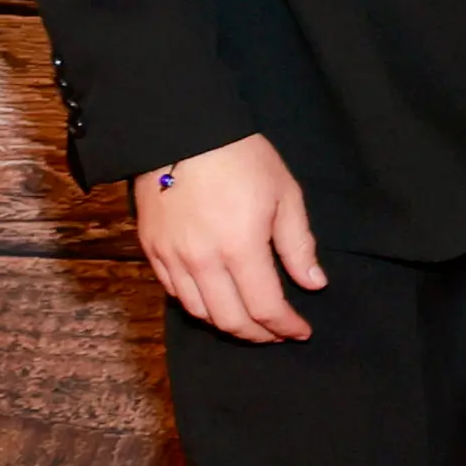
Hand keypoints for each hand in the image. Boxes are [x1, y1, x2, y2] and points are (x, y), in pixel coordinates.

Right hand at [137, 133, 322, 341]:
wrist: (182, 131)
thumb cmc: (241, 158)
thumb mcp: (284, 194)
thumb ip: (298, 245)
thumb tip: (314, 283)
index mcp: (240, 247)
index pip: (265, 307)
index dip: (286, 327)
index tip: (300, 331)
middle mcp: (202, 260)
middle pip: (230, 320)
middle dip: (258, 334)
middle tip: (277, 333)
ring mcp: (172, 256)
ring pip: (199, 312)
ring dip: (227, 325)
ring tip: (249, 322)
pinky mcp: (152, 248)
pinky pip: (174, 292)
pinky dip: (198, 305)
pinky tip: (216, 300)